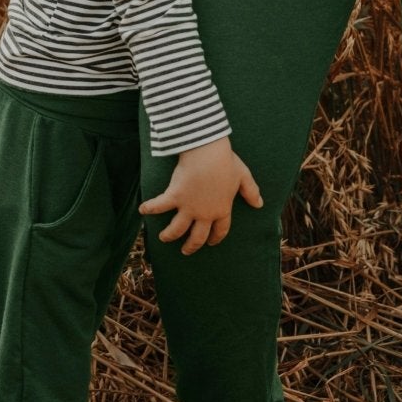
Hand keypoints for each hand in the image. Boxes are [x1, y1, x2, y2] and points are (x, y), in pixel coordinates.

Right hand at [139, 137, 262, 254]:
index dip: (215, 238)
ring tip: (163, 237)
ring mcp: (188, 207)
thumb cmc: (226, 162)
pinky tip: (142, 210)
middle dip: (190, 246)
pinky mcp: (174, 196)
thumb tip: (259, 204)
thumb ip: (251, 191)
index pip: (220, 230)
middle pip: (197, 237)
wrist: (208, 151)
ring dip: (169, 235)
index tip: (210, 242)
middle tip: (185, 250)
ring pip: (176, 229)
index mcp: (222, 210)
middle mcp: (204, 213)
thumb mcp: (243, 177)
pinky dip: (149, 208)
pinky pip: (159, 206)